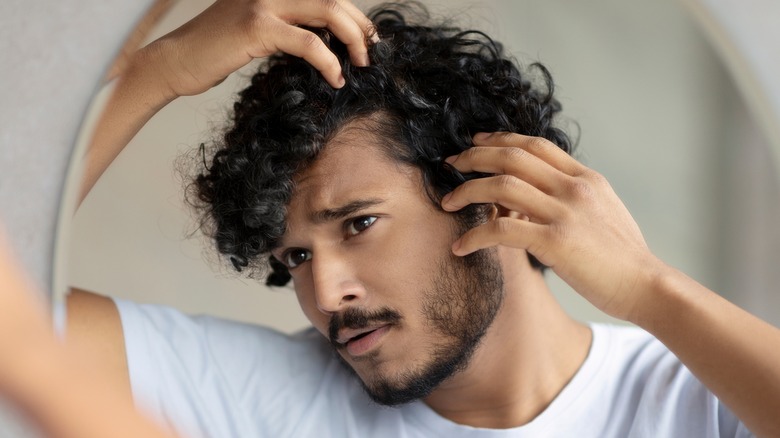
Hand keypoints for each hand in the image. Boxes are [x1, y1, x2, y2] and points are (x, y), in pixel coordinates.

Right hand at [140, 0, 377, 97]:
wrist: (176, 61)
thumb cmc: (216, 52)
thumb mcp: (258, 31)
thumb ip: (288, 27)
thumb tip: (326, 41)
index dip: (354, 17)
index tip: (366, 42)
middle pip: (334, 0)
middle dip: (361, 27)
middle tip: (371, 54)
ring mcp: (264, 3)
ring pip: (328, 13)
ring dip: (353, 40)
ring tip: (361, 65)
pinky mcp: (257, 27)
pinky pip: (309, 43)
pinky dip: (329, 62)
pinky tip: (335, 78)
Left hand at [441, 132, 664, 320]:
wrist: (646, 285)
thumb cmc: (622, 256)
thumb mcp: (602, 211)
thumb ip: (570, 197)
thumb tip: (531, 196)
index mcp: (585, 178)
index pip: (535, 145)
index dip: (500, 139)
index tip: (476, 141)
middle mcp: (574, 188)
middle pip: (512, 157)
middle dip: (475, 156)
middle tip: (451, 163)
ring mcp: (564, 213)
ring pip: (501, 187)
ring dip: (467, 191)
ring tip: (447, 202)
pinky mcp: (554, 241)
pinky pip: (501, 228)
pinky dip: (474, 235)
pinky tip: (460, 246)